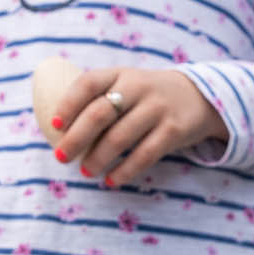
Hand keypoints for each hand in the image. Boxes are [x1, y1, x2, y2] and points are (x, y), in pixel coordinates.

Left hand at [52, 67, 226, 187]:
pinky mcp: (174, 130)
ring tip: (85, 172)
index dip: (68, 103)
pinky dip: (124, 171)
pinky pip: (144, 155)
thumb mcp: (126, 85)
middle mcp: (138, 87)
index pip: (88, 83)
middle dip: (76, 138)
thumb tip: (59, 133)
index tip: (55, 124)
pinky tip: (111, 180)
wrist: (198, 96)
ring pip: (120, 137)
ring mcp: (157, 108)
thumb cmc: (146, 96)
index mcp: (119, 74)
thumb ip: (99, 99)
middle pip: (100, 113)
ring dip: (97, 158)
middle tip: (62, 157)